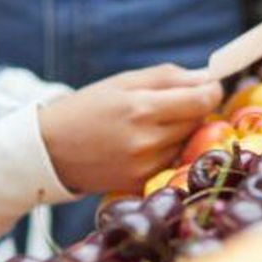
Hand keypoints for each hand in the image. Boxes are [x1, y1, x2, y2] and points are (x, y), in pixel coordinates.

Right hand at [39, 65, 222, 193]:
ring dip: (182, 131)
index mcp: (141, 108)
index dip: (212, 91)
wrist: (50, 150)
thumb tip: (209, 77)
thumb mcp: (123, 82)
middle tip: (175, 103)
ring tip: (153, 124)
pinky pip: (172, 162)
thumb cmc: (87, 108)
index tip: (209, 86)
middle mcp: (146, 140)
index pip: (201, 101)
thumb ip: (169, 77)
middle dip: (195, 109)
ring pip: (188, 143)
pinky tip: (146, 144)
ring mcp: (144, 166)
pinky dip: (168, 151)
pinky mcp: (141, 183)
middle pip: (198, 121)